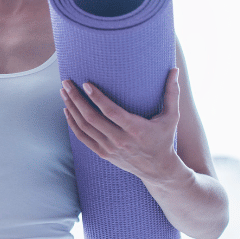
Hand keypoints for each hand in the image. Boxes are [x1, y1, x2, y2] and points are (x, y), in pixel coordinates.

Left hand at [60, 68, 180, 183]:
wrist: (158, 170)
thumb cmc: (164, 138)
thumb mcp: (172, 117)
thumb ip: (172, 93)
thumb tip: (175, 69)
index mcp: (136, 129)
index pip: (112, 112)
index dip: (97, 98)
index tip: (86, 83)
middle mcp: (120, 140)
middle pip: (92, 118)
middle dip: (76, 99)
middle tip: (66, 83)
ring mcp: (109, 148)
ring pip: (84, 127)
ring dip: (72, 108)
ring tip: (64, 92)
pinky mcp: (103, 154)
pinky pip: (83, 138)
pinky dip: (73, 124)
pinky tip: (67, 110)